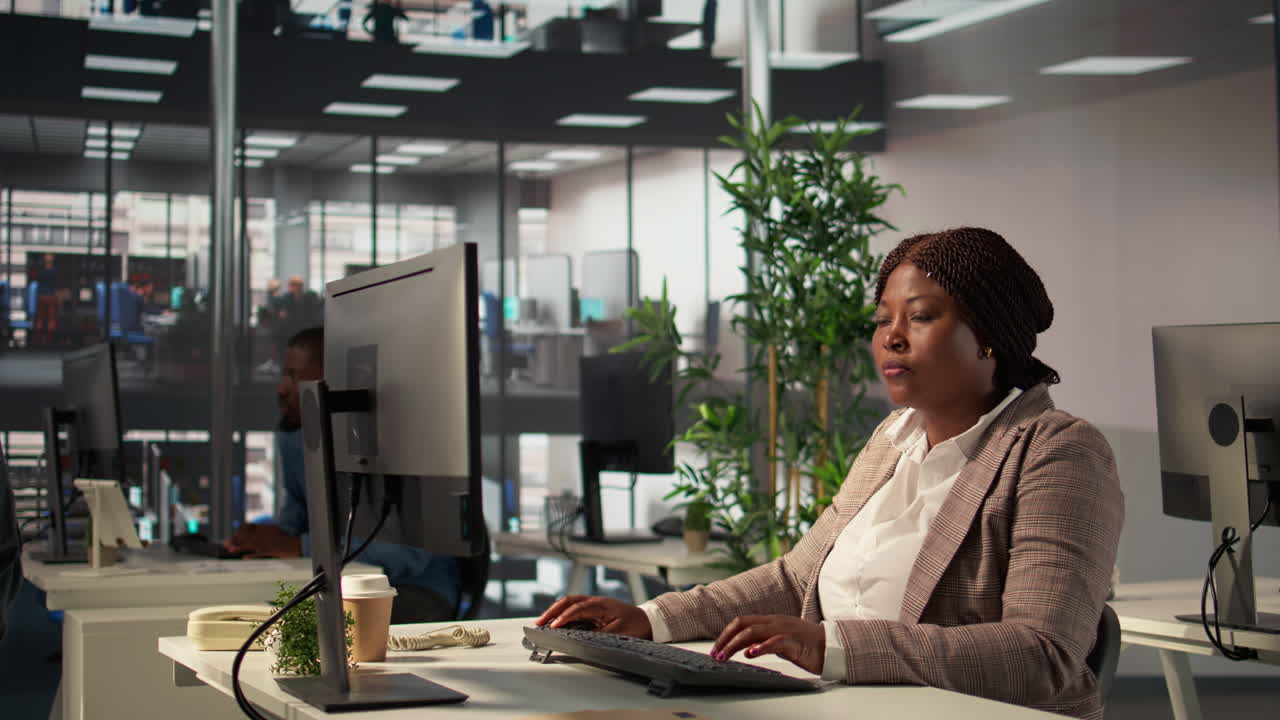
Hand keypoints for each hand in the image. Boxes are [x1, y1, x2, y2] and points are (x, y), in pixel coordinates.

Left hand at [224, 523, 301, 557]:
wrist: (294, 544)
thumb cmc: (284, 538)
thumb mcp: (272, 529)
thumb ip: (262, 529)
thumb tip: (251, 528)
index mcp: (263, 528)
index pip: (247, 528)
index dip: (238, 532)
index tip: (233, 537)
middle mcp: (263, 534)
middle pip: (245, 536)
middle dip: (234, 540)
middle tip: (225, 544)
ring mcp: (265, 543)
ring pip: (249, 544)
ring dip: (238, 547)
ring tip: (230, 549)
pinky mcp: (269, 550)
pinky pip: (259, 553)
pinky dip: (251, 555)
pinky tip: (244, 557)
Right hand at [535, 595, 652, 638]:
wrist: (647, 621)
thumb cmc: (635, 625)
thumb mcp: (620, 632)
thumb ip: (600, 634)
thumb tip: (583, 637)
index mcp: (602, 605)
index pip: (578, 608)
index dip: (564, 617)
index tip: (554, 626)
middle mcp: (595, 601)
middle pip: (569, 601)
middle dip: (552, 611)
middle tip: (539, 622)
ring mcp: (593, 604)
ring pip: (569, 603)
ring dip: (555, 611)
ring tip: (543, 621)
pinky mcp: (593, 610)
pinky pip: (574, 608)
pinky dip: (562, 613)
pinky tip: (555, 621)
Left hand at [710, 615, 825, 674]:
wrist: (831, 647)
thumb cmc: (806, 645)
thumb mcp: (780, 641)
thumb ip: (764, 641)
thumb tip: (745, 648)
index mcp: (771, 621)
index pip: (741, 622)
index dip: (726, 634)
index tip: (716, 648)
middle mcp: (775, 622)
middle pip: (743, 625)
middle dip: (726, 638)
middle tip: (716, 653)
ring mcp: (784, 630)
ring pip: (753, 632)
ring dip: (735, 644)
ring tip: (726, 656)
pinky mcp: (793, 641)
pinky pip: (774, 642)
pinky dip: (761, 647)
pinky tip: (751, 654)